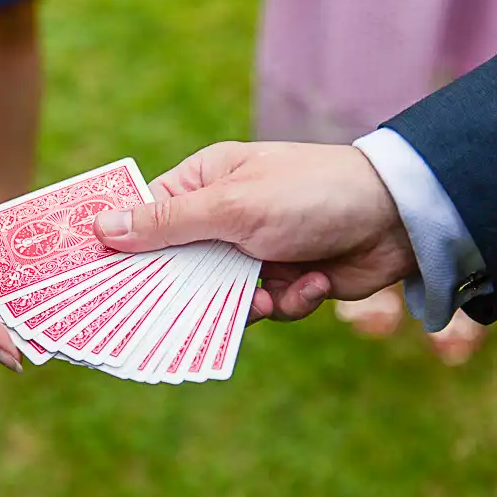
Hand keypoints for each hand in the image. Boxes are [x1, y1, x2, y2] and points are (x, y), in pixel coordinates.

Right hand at [92, 141, 416, 322]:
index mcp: (204, 184)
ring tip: (269, 297)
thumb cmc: (307, 195)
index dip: (126, 248)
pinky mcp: (286, 279)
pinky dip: (289, 302)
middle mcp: (224, 217)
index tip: (101, 280)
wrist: (395, 218)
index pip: (148, 216)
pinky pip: (267, 308)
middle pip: (180, 265)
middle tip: (180, 312)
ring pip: (222, 297)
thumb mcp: (231, 208)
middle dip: (190, 290)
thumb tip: (101, 227)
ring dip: (247, 303)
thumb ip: (167, 224)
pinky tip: (313, 283)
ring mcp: (255, 250)